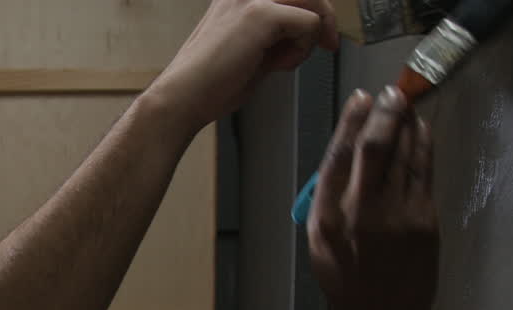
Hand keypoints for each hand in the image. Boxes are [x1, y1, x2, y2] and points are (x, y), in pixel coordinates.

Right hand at [149, 0, 339, 127]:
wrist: (184, 97)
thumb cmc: (211, 82)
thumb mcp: (252, 50)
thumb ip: (278, 35)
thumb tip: (310, 33)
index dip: (314, 9)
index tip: (321, 35)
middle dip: (324, 18)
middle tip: (328, 44)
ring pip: (313, 1)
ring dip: (312, 34)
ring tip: (290, 61)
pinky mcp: (260, 14)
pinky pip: (308, 23)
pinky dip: (302, 49)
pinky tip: (280, 67)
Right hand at [308, 86, 438, 309]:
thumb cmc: (346, 283)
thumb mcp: (321, 242)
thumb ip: (330, 200)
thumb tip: (346, 155)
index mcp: (327, 218)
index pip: (339, 156)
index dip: (351, 121)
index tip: (360, 98)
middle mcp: (361, 212)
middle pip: (375, 147)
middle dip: (385, 113)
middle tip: (391, 92)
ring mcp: (398, 216)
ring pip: (405, 154)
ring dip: (408, 124)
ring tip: (406, 106)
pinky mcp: (425, 222)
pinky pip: (424, 173)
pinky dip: (423, 146)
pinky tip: (421, 132)